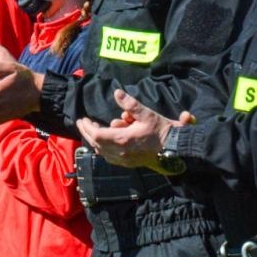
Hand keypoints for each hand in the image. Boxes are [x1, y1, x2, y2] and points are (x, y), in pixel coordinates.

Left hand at [76, 89, 193, 171]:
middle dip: (87, 132)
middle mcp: (120, 152)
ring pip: (101, 152)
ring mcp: (124, 160)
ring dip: (94, 141)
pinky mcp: (128, 163)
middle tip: (83, 123)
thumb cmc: (161, 131)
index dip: (87, 127)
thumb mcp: (147, 114)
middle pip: (96, 143)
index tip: (82, 119)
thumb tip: (117, 93)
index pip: (96, 134)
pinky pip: (109, 157)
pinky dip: (103, 149)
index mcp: (122, 139)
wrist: (174, 148)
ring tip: (92, 130)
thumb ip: (131, 105)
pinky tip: (103, 143)